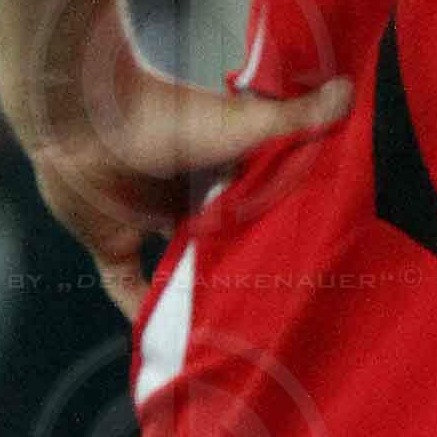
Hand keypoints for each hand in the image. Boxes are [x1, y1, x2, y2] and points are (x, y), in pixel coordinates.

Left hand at [22, 27, 352, 322]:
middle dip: (238, 272)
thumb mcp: (243, 123)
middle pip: (217, 243)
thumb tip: (351, 90)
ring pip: (177, 269)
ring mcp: (145, 220)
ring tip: (230, 338)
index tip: (304, 269)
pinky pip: (127, 287)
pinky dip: (140, 313)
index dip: (275, 234)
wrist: (86, 117)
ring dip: (195, 297)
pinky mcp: (111, 242)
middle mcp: (185, 196)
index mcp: (219, 169)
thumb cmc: (169, 118)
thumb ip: (295, 117)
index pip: (254, 209)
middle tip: (272, 316)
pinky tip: (166, 347)